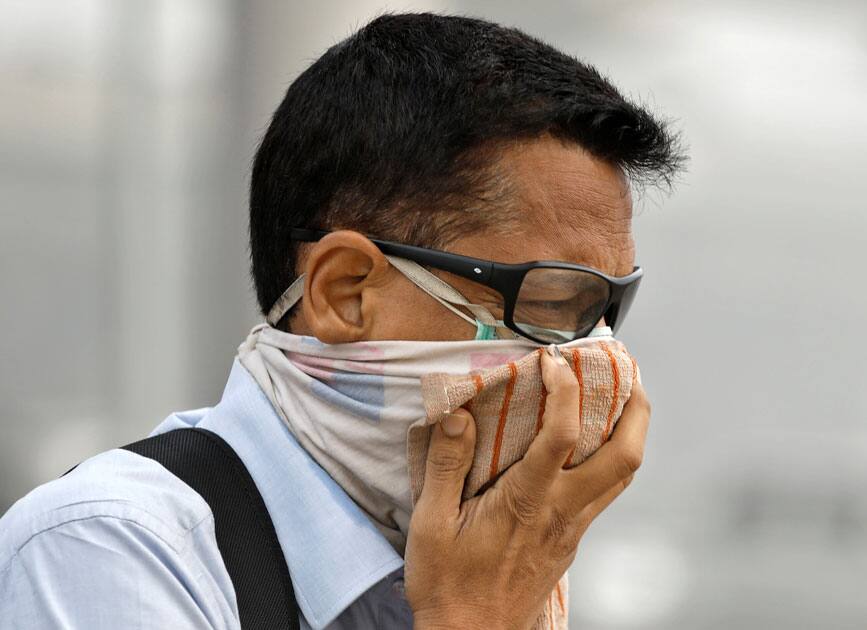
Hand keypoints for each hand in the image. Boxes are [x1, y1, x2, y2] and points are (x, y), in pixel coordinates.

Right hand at [404, 347, 650, 629]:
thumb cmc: (449, 585)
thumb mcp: (430, 524)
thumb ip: (445, 465)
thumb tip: (460, 414)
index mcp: (527, 501)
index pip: (562, 434)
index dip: (564, 388)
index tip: (552, 362)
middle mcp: (562, 512)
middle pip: (625, 456)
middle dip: (635, 408)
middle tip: (625, 373)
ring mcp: (573, 527)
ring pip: (624, 475)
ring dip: (632, 431)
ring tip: (620, 397)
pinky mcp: (573, 539)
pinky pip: (607, 491)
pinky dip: (611, 457)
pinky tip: (592, 444)